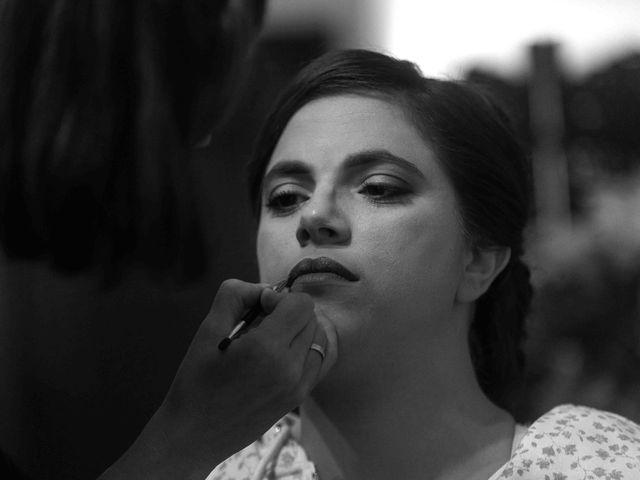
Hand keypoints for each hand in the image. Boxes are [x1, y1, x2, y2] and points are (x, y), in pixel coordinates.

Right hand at [99, 279, 335, 479]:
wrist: (194, 435)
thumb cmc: (196, 381)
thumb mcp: (207, 330)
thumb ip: (235, 295)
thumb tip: (265, 289)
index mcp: (268, 348)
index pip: (301, 304)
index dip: (280, 298)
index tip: (259, 307)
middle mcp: (291, 367)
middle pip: (311, 318)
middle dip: (289, 312)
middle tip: (260, 323)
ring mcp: (299, 386)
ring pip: (319, 338)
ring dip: (300, 329)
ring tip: (272, 339)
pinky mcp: (299, 398)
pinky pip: (319, 361)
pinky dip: (307, 349)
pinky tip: (283, 353)